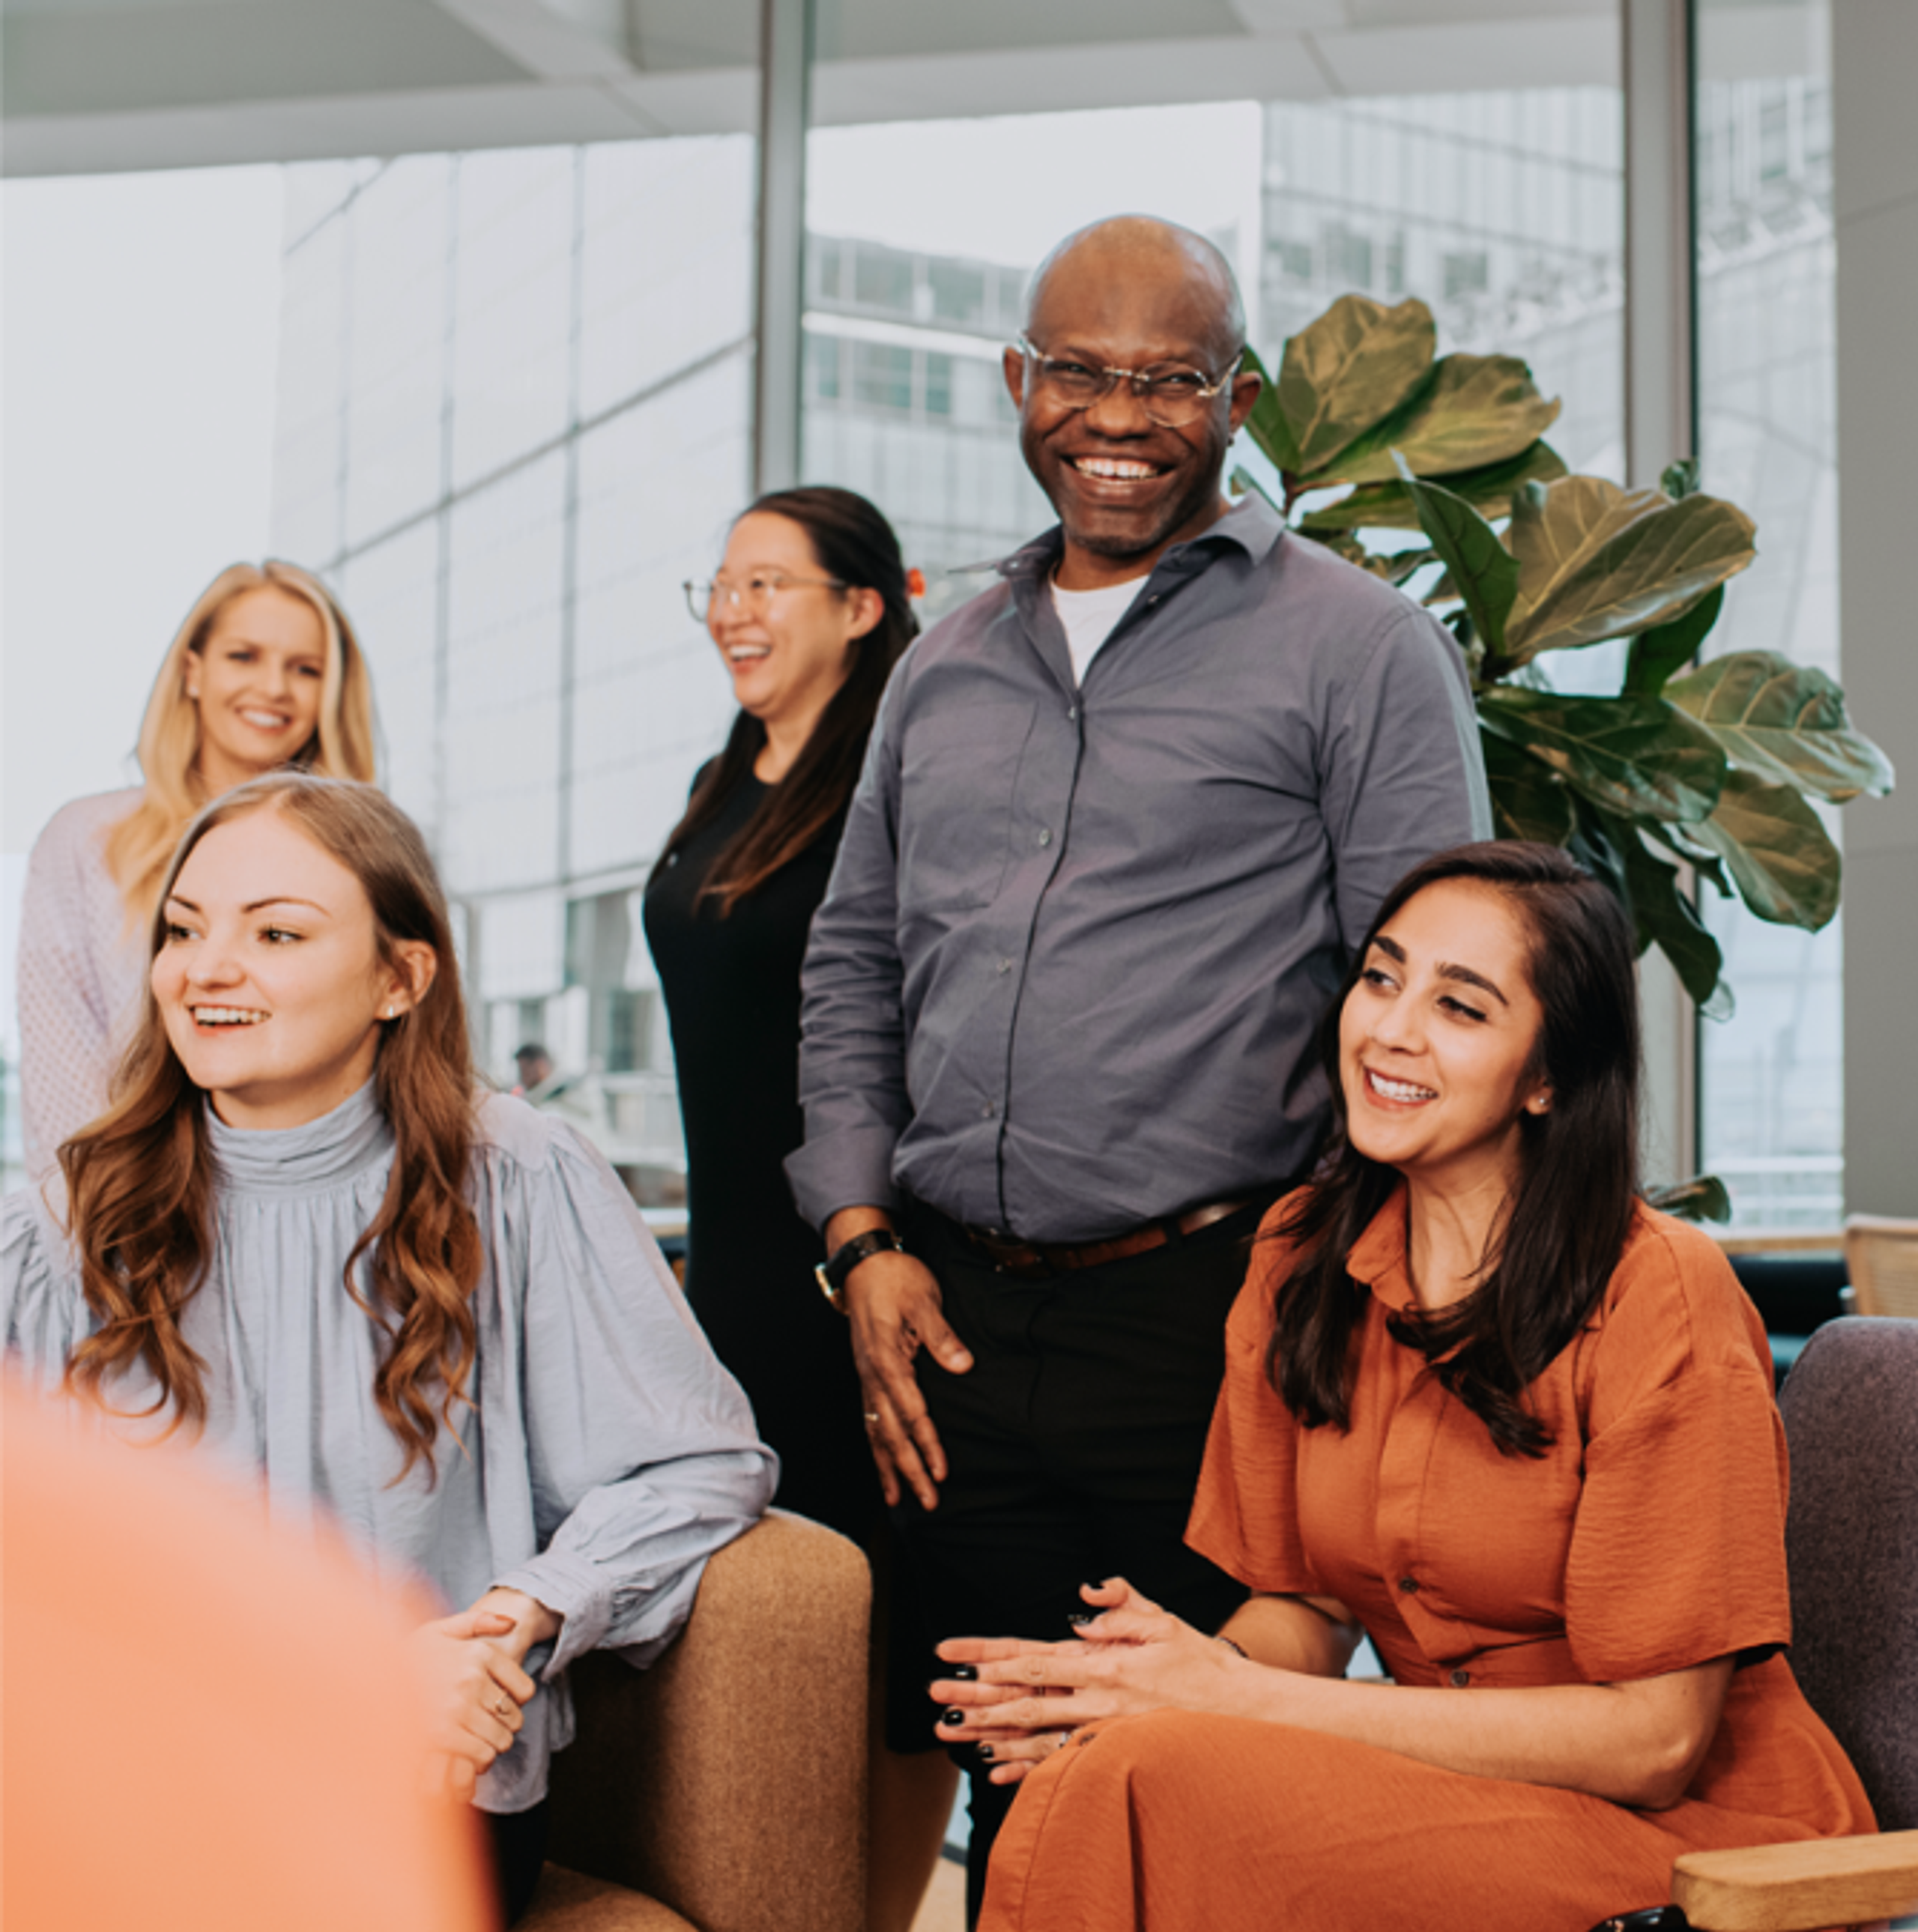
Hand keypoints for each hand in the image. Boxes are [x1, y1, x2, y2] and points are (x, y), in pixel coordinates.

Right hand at [410, 1589, 560, 1800]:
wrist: (366, 1681)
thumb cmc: (405, 1657)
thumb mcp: (440, 1629)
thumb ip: (478, 1622)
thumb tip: (512, 1624)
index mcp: (478, 1653)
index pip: (524, 1689)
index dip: (517, 1702)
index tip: (501, 1705)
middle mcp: (471, 1678)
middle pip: (513, 1717)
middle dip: (505, 1726)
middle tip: (487, 1727)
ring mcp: (457, 1708)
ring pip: (500, 1739)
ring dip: (492, 1745)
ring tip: (475, 1741)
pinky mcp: (442, 1736)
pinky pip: (481, 1755)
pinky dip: (477, 1760)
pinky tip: (463, 1753)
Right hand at [828, 1212, 972, 1511]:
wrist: (862, 1263)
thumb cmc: (895, 1278)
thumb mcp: (924, 1299)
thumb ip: (941, 1334)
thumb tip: (962, 1364)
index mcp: (887, 1357)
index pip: (910, 1410)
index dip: (926, 1442)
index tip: (940, 1470)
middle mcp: (871, 1374)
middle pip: (890, 1431)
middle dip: (909, 1469)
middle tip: (928, 1501)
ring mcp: (866, 1377)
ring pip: (876, 1431)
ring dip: (889, 1467)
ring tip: (901, 1500)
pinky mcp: (866, 1376)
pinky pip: (870, 1420)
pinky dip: (878, 1448)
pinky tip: (885, 1468)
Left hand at [930, 1579, 1251, 1779]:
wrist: (1238, 1714)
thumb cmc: (1199, 1662)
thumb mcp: (1163, 1621)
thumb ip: (1122, 1605)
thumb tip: (1085, 1594)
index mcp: (1102, 1662)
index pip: (1033, 1656)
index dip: (989, 1655)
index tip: (951, 1651)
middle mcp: (1095, 1699)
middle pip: (1023, 1697)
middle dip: (976, 1695)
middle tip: (935, 1694)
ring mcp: (1102, 1732)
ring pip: (1034, 1733)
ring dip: (990, 1732)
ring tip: (951, 1731)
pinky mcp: (1111, 1753)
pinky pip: (1060, 1763)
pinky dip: (1025, 1768)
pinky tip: (995, 1774)